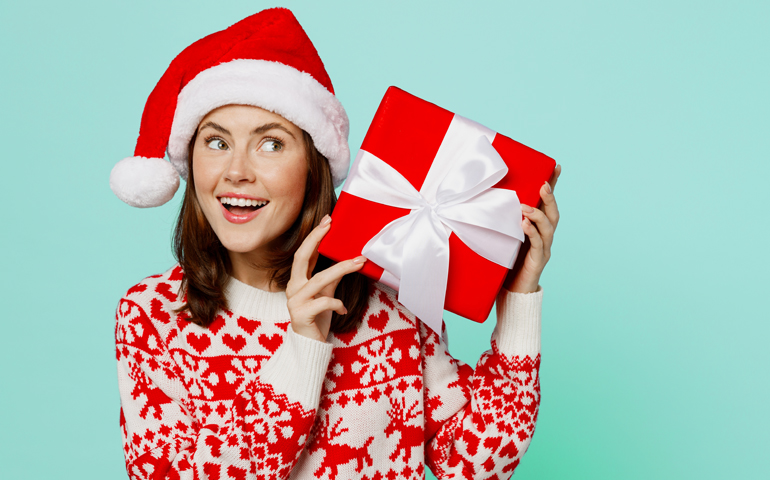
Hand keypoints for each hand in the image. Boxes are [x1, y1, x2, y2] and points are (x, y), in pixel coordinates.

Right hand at [286, 215, 366, 341]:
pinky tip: (343, 309)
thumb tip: (347, 259)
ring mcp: (294, 301)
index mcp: (298, 281)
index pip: (304, 253)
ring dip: (341, 269)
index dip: (315, 236)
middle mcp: (292, 288)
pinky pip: (323, 302)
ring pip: (318, 279)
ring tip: (358, 263)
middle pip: (301, 258)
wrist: (309, 346)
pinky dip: (337, 303)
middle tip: (331, 225)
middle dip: (316, 239)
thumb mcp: (327, 294)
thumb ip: (333, 278)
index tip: (328, 220)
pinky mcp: (301, 315)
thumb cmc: (317, 318)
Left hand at [503, 164, 561, 293]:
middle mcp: (545, 237)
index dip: (554, 185)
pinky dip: (532, 233)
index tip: (557, 167)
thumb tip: (486, 199)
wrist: (512, 291)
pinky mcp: (537, 261)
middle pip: (554, 214)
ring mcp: (544, 249)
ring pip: (549, 228)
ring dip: (538, 215)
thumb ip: (503, 220)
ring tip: (525, 207)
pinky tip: (524, 225)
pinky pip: (538, 245)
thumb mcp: (504, 236)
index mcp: (539, 228)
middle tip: (543, 184)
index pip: (548, 204)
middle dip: (550, 198)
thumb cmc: (506, 262)